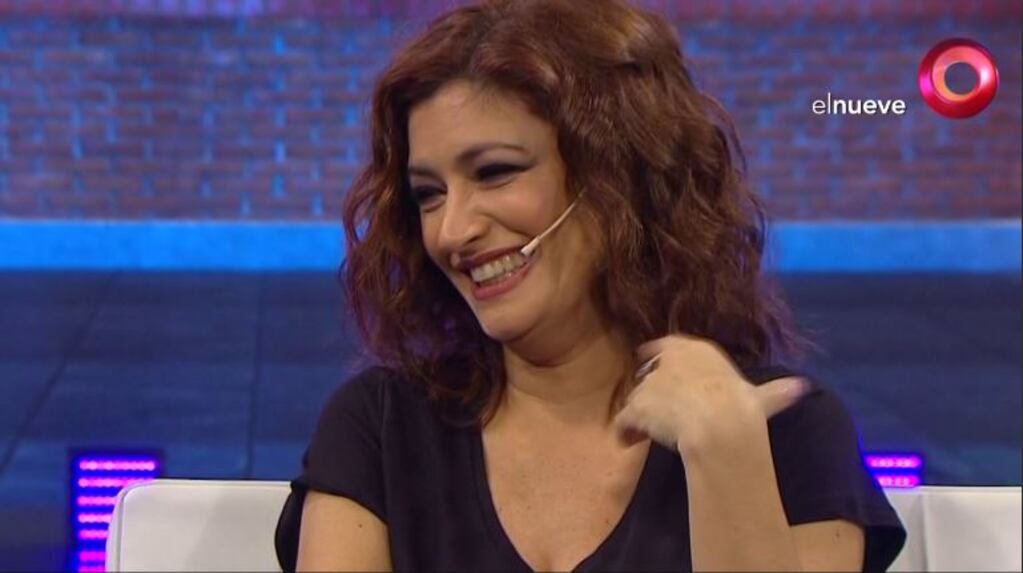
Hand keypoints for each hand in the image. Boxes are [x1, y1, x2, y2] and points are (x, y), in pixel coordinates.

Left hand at [612, 333, 810, 455]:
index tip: (657, 365)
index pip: (669, 346)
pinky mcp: (637, 408)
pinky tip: (628, 443)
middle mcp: (669, 361)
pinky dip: (624, 432)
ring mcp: (650, 384)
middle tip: (658, 410)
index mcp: (696, 351)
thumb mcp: (761, 397)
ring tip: (642, 432)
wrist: (720, 427)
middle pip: (650, 374)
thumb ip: (777, 392)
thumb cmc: (743, 408)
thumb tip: (803, 386)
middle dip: (652, 391)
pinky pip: (624, 421)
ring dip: (639, 414)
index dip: (662, 358)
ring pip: (637, 398)